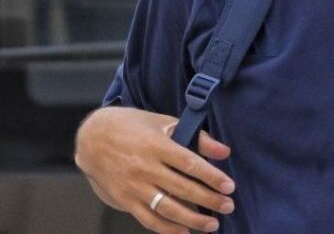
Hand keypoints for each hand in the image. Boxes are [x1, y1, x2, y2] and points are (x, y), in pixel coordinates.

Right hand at [74, 107, 234, 232]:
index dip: (212, 177)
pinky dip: (167, 229)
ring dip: (192, 219)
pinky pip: (148, 219)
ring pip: (167, 208)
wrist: (92, 138)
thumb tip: (225, 152)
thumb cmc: (134, 126)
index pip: (190, 164)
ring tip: (212, 224)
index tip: (229, 186)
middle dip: (208, 200)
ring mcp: (133, 186)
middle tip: (228, 206)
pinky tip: (184, 232)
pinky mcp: (124, 200)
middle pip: (182, 188)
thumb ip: (197, 137)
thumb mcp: (165, 122)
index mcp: (157, 145)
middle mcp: (145, 168)